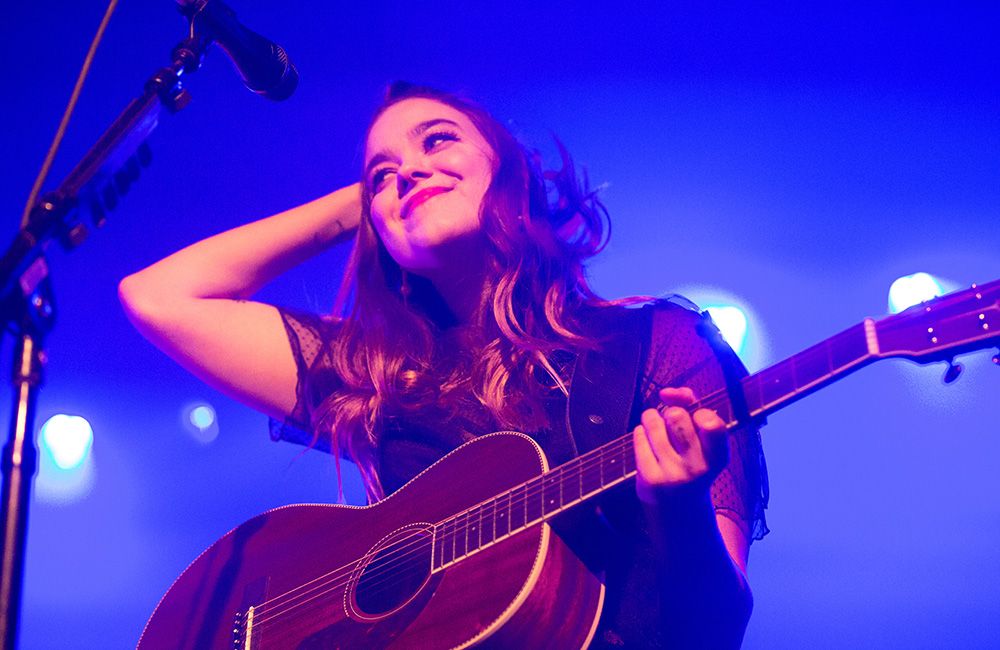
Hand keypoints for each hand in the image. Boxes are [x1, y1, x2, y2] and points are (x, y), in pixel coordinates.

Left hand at [633, 387, 729, 505]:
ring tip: (655, 427)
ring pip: (654, 422)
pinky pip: (639, 437)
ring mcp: (673, 475)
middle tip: (671, 423)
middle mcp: (698, 469)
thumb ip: (692, 406)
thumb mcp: (702, 439)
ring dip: (652, 418)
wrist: (679, 507)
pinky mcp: (650, 480)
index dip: (699, 412)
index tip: (695, 418)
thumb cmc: (691, 460)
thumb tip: (667, 392)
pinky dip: (641, 432)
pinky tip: (647, 442)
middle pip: (676, 416)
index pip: (711, 423)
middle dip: (670, 413)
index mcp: (718, 457)